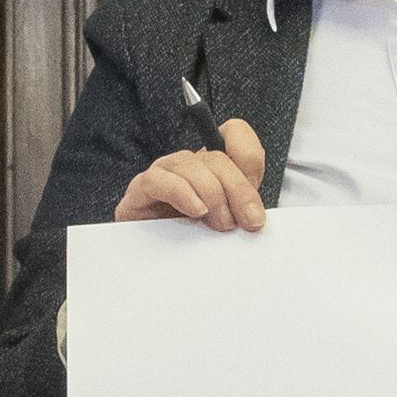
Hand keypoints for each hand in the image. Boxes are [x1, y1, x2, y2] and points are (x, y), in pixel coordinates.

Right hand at [112, 120, 267, 230]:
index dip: (249, 158)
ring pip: (192, 166)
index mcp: (213, 167)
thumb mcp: (227, 224)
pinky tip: (196, 211)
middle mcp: (189, 164)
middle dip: (238, 191)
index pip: (234, 134)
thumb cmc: (189, 242)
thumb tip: (255, 216)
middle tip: (246, 221)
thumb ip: (242, 211)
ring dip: (213, 196)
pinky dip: (183, 194)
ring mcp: (164, 173)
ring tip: (220, 223)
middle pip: (217, 157)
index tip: (255, 197)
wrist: (151, 262)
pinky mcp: (140, 190)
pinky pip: (159, 180)